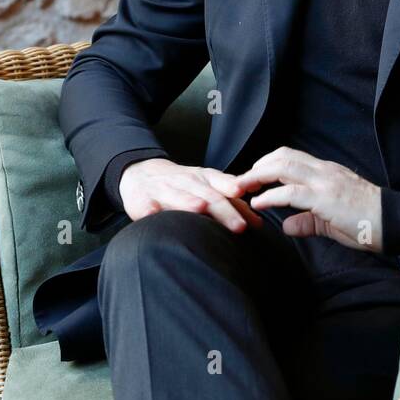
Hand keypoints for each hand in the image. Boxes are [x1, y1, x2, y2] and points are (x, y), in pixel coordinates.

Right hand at [120, 158, 268, 232]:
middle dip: (223, 211)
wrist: (142, 174)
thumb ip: (232, 202)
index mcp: (203, 179)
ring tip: (200, 207)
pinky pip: (145, 206)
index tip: (245, 197)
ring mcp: (163, 190)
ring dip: (188, 201)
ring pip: (177, 196)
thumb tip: (258, 221)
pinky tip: (152, 213)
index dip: (234, 190)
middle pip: (207, 196)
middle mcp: (186, 182)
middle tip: (239, 226)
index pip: (222, 187)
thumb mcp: (207, 185)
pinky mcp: (142, 200)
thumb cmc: (181, 185)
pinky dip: (149, 209)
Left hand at [241, 147, 382, 252]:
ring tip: (240, 188)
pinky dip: (271, 195)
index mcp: (326, 172)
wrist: (394, 221)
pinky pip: (292, 192)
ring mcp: (325, 182)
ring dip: (257, 176)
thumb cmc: (367, 221)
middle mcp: (323, 171)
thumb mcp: (332, 220)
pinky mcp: (326, 198)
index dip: (266, 164)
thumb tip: (287, 225)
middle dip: (255, 167)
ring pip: (283, 167)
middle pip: (281, 157)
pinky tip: (258, 202)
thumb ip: (308, 220)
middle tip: (237, 182)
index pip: (290, 157)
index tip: (250, 178)